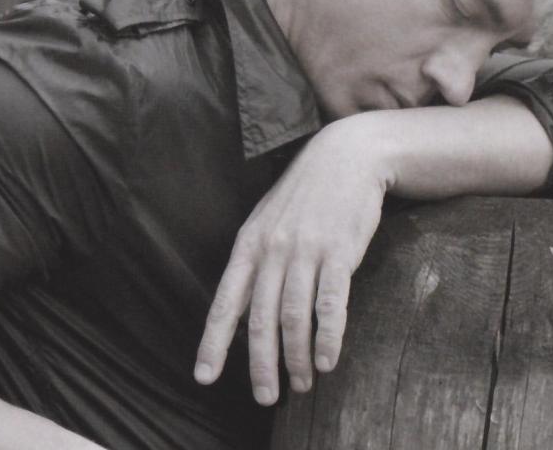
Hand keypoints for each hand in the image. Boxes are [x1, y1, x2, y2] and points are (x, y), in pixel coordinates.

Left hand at [193, 116, 390, 404]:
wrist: (347, 156)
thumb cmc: (306, 195)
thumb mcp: (269, 223)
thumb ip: (256, 265)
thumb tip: (243, 315)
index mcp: (249, 245)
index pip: (225, 302)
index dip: (213, 343)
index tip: (204, 377)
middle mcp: (272, 250)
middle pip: (260, 320)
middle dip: (261, 364)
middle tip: (265, 397)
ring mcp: (306, 250)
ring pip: (294, 317)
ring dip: (296, 358)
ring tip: (302, 384)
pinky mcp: (339, 251)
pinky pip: (331, 304)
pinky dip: (328, 337)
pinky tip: (328, 360)